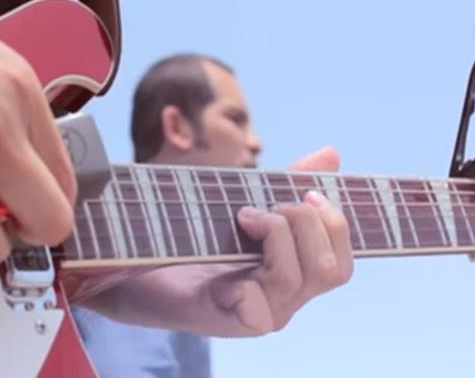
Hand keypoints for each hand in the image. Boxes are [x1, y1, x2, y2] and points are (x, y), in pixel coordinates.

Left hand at [208, 146, 352, 334]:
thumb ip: (288, 183)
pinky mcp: (220, 320)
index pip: (342, 263)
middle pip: (330, 270)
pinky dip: (245, 276)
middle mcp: (282, 301)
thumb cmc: (194, 237)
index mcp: (294, 276)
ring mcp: (254, 314)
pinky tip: (220, 253)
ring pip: (294, 278)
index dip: (336, 224)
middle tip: (270, 205)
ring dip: (274, 231)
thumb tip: (332, 154)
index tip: (309, 191)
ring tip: (243, 216)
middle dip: (306, 220)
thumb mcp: (246, 204)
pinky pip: (255, 308)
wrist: (132, 269)